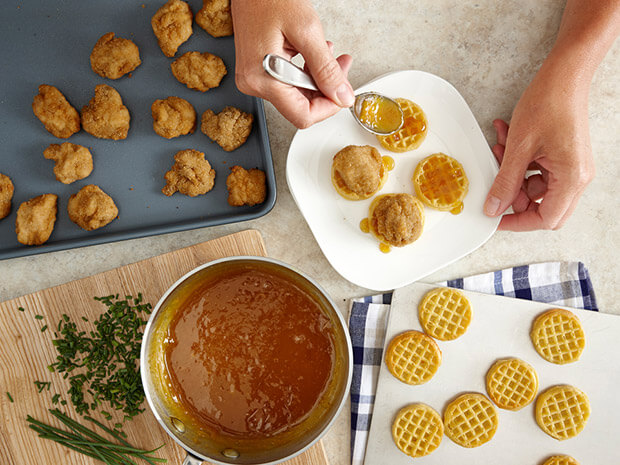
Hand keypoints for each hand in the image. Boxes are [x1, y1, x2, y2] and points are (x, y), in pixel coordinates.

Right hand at [231, 0, 354, 128]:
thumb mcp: (307, 32)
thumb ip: (326, 70)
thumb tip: (342, 96)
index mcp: (263, 79)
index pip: (302, 115)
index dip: (328, 108)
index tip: (343, 93)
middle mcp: (255, 84)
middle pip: (301, 107)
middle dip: (327, 90)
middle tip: (342, 67)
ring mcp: (254, 79)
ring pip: (297, 96)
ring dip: (319, 79)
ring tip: (330, 55)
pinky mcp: (258, 72)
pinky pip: (288, 84)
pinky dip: (306, 73)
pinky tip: (314, 56)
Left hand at [483, 72, 594, 230]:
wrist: (563, 75)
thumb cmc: (548, 103)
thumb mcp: (519, 148)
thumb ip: (505, 182)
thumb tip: (494, 208)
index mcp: (572, 178)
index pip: (546, 218)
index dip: (518, 221)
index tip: (496, 218)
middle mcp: (577, 177)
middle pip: (544, 208)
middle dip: (516, 197)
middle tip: (497, 183)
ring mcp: (571, 167)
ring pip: (537, 188)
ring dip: (514, 174)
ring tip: (500, 150)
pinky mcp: (564, 157)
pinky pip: (539, 171)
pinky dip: (520, 162)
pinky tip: (507, 142)